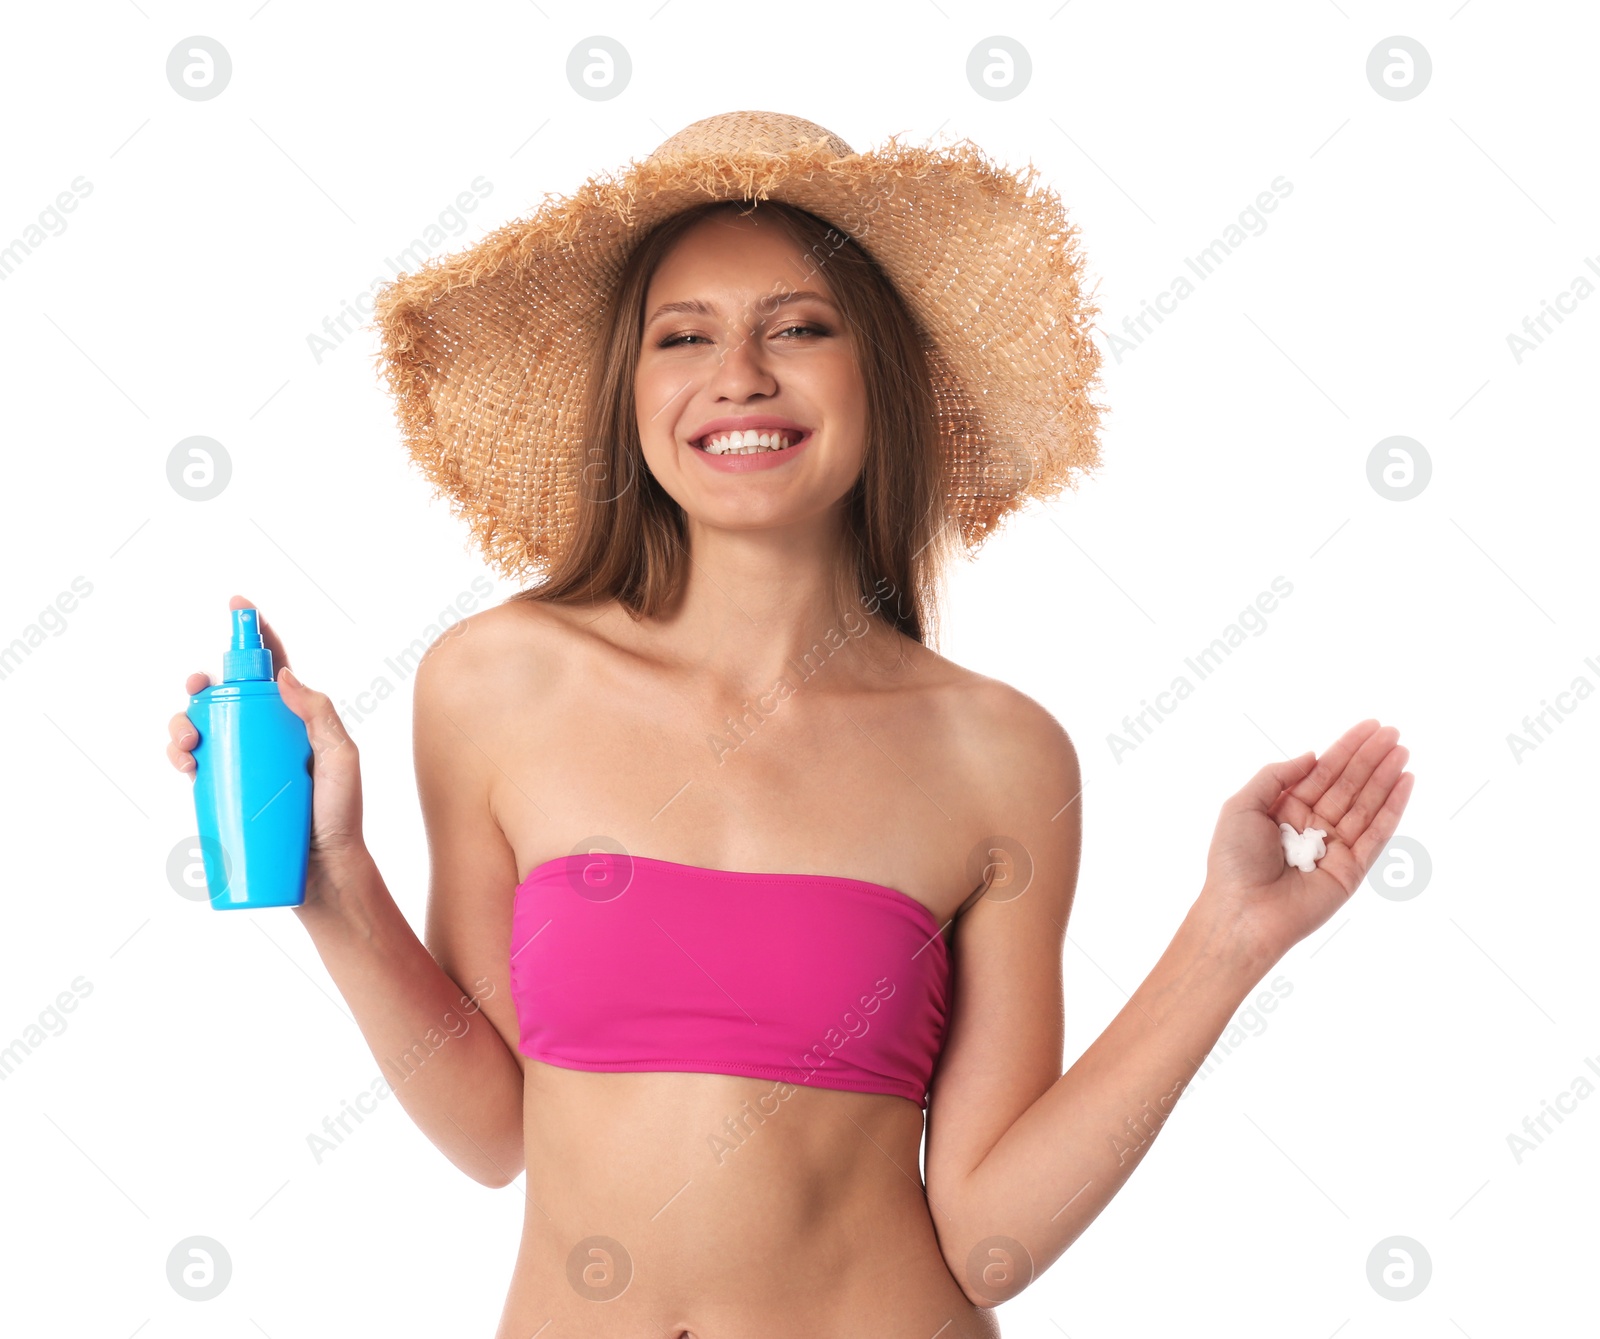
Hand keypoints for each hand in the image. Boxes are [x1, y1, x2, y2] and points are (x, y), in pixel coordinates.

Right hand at [166, 595, 367, 902]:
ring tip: (188, 736)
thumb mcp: (341, 759)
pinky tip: (182, 757)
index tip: (238, 606)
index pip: (274, 669)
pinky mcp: (225, 791)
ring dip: (183, 718)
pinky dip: (178, 752)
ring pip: (203, 725)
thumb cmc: (341, 815)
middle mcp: (268, 736)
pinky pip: (194, 763)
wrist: (324, 873)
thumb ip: (321, 716)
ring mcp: (244, 762)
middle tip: (198, 687)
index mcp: (299, 720)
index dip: (256, 635)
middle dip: (203, 681)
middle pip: (227, 695)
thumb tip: (284, 675)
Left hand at [1197, 719, 1414, 968]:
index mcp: (1285, 811)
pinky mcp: (1352, 870)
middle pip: (1348, 785)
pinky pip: (1376, 834)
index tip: (1369, 726)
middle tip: (1393, 732)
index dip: (1345, 749)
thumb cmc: (1233, 861)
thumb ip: (1276, 777)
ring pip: (1365, 804)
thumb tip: (1312, 756)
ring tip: (1403, 750)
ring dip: (1385, 777)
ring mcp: (1334, 848)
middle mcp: (1312, 827)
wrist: (1242, 912)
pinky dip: (1392, 809)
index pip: (1322, 773)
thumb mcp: (1242, 806)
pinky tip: (1405, 783)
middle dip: (1370, 758)